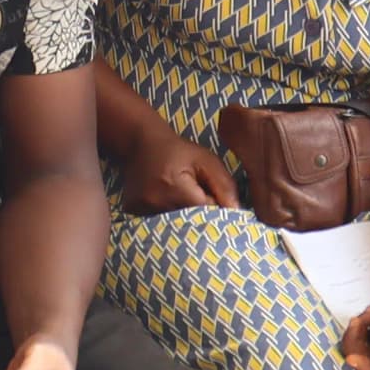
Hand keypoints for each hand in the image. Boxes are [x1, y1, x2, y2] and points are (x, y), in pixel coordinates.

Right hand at [119, 129, 236, 216]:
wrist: (141, 143)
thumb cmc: (179, 151)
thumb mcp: (206, 160)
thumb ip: (224, 185)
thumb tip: (236, 212)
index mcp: (175, 187)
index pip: (204, 212)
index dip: (213, 207)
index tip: (211, 197)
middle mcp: (155, 201)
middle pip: (189, 223)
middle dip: (199, 216)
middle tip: (196, 198)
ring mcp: (140, 208)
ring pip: (173, 225)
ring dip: (182, 218)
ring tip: (179, 198)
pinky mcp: (132, 211)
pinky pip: (156, 223)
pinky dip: (166, 218)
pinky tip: (165, 202)